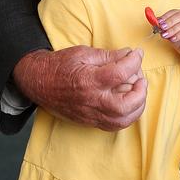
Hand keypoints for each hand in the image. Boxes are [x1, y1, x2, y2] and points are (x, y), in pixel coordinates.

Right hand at [12, 47, 146, 130]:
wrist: (39, 82)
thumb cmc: (60, 65)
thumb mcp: (83, 53)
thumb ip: (108, 55)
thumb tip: (129, 54)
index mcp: (89, 80)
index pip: (120, 73)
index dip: (134, 61)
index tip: (137, 54)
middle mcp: (91, 100)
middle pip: (126, 105)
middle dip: (140, 91)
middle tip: (140, 77)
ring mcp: (91, 114)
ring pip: (123, 120)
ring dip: (137, 105)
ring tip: (138, 91)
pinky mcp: (90, 121)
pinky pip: (115, 126)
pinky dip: (128, 116)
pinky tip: (129, 103)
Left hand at [157, 8, 179, 62]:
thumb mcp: (170, 33)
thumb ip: (164, 27)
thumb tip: (155, 21)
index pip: (174, 11)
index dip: (165, 16)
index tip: (157, 22)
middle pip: (179, 15)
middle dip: (169, 22)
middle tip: (161, 28)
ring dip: (173, 29)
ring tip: (165, 35)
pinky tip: (173, 38)